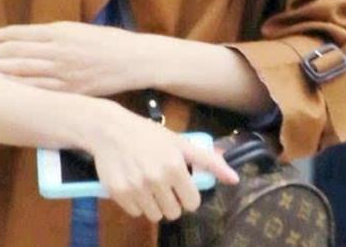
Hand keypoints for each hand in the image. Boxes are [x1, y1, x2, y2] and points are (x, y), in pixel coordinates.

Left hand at [0, 21, 147, 96]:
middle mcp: (59, 51)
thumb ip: (55, 35)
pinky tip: (4, 87)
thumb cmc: (109, 41)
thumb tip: (31, 39)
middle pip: (17, 52)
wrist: (134, 59)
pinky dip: (20, 88)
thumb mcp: (79, 30)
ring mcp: (64, 72)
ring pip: (24, 71)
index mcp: (60, 32)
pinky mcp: (70, 90)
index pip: (21, 34)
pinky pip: (40, 90)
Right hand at [84, 102, 238, 221]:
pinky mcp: (119, 193)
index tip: (180, 186)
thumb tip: (235, 179)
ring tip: (147, 184)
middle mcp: (156, 178)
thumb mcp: (179, 142)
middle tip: (162, 184)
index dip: (187, 195)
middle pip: (173, 213)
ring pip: (155, 215)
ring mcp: (136, 187)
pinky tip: (133, 184)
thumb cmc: (148, 134)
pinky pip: (135, 213)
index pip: (192, 203)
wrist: (110, 129)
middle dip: (171, 201)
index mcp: (175, 165)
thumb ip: (208, 161)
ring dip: (153, 204)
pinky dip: (136, 203)